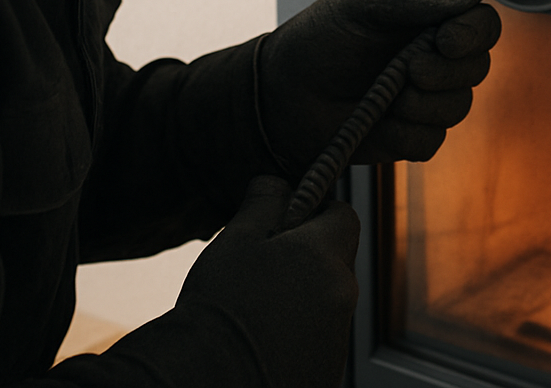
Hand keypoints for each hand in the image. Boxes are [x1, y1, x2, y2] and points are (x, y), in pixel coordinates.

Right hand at [177, 176, 358, 387]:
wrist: (206, 381)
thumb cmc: (220, 306)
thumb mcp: (236, 240)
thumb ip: (264, 204)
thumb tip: (276, 182)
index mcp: (326, 256)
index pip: (344, 218)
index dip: (318, 214)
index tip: (289, 224)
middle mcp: (342, 296)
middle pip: (335, 261)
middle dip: (307, 258)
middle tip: (264, 269)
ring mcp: (337, 339)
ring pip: (327, 302)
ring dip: (303, 298)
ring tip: (257, 310)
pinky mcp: (327, 372)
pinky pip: (319, 340)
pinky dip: (299, 336)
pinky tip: (263, 341)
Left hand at [258, 0, 500, 173]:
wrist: (280, 93)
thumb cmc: (319, 38)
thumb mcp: (361, 3)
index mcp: (431, 20)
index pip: (482, 24)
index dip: (474, 34)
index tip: (446, 40)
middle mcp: (436, 59)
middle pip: (478, 68)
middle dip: (445, 73)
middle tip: (408, 70)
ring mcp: (425, 100)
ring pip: (457, 108)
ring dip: (422, 104)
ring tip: (386, 96)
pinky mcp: (410, 136)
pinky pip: (430, 141)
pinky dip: (404, 132)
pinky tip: (378, 121)